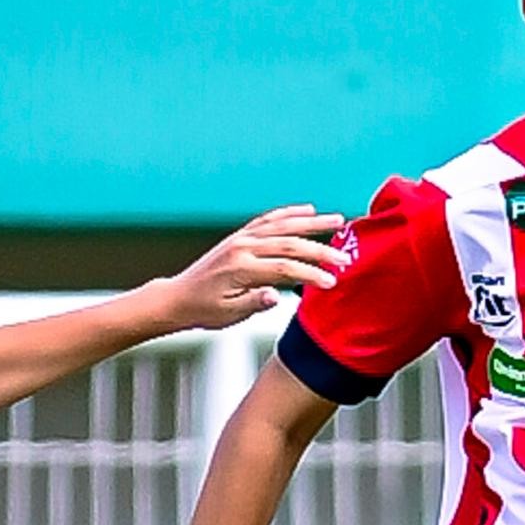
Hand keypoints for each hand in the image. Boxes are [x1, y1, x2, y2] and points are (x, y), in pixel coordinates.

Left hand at [156, 206, 344, 336]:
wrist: (179, 297)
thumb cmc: (204, 310)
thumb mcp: (228, 314)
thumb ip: (253, 303)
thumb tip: (276, 296)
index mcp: (240, 269)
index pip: (284, 269)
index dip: (310, 274)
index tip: (332, 282)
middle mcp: (242, 247)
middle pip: (289, 243)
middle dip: (320, 249)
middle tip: (345, 256)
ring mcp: (241, 238)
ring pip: (282, 225)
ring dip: (312, 222)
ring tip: (338, 220)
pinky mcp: (240, 236)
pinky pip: (268, 220)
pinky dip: (289, 213)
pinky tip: (307, 210)